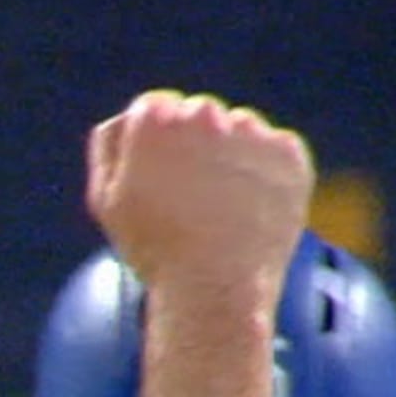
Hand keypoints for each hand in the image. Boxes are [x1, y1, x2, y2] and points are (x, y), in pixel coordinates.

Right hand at [85, 89, 313, 294]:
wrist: (215, 289)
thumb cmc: (154, 249)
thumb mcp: (107, 200)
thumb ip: (111, 146)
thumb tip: (130, 118)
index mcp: (152, 120)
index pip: (155, 107)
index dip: (156, 144)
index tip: (162, 176)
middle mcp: (202, 114)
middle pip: (199, 114)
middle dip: (197, 144)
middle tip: (194, 197)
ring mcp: (250, 132)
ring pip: (240, 130)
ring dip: (234, 156)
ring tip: (224, 209)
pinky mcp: (288, 153)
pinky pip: (275, 150)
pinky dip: (267, 173)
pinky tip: (252, 210)